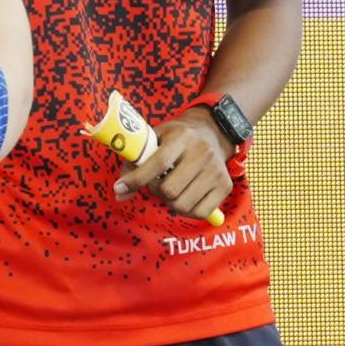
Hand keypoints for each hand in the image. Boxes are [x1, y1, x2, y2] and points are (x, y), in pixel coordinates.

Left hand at [116, 113, 233, 221]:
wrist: (211, 133)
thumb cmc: (175, 139)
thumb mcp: (154, 140)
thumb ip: (134, 164)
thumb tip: (119, 193)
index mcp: (182, 136)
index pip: (159, 162)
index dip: (137, 179)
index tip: (119, 188)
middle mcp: (202, 152)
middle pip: (169, 190)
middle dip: (156, 190)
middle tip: (157, 183)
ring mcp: (216, 170)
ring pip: (182, 204)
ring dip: (170, 202)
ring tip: (172, 189)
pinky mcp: (225, 185)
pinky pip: (199, 213)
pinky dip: (186, 211)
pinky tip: (185, 197)